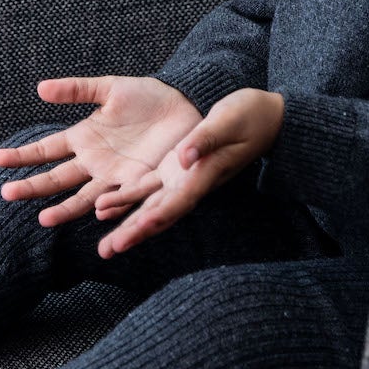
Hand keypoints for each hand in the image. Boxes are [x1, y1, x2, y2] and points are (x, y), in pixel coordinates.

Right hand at [0, 76, 201, 225]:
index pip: (47, 150)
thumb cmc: (148, 98)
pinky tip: (96, 213)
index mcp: (85, 138)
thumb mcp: (111, 88)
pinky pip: (123, 199)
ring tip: (44, 219)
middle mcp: (96, 162)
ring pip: (85, 198)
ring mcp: (117, 176)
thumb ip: (77, 89)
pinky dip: (110, 207)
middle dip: (33, 187)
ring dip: (65, 209)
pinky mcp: (142, 183)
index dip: (23, 155)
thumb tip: (40, 88)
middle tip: (6, 194)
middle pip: (58, 179)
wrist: (185, 106)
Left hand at [94, 88, 285, 258]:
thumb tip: (183, 157)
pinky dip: (127, 199)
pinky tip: (104, 208)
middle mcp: (191, 184)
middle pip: (159, 215)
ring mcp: (182, 179)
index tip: (135, 231)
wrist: (264, 118)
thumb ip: (205, 139)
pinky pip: (147, 188)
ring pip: (149, 207)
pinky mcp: (175, 169)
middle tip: (108, 251)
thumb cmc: (249, 117)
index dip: (155, 219)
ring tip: (104, 245)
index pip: (177, 203)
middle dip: (134, 234)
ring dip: (127, 224)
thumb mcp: (228, 121)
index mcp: (204, 175)